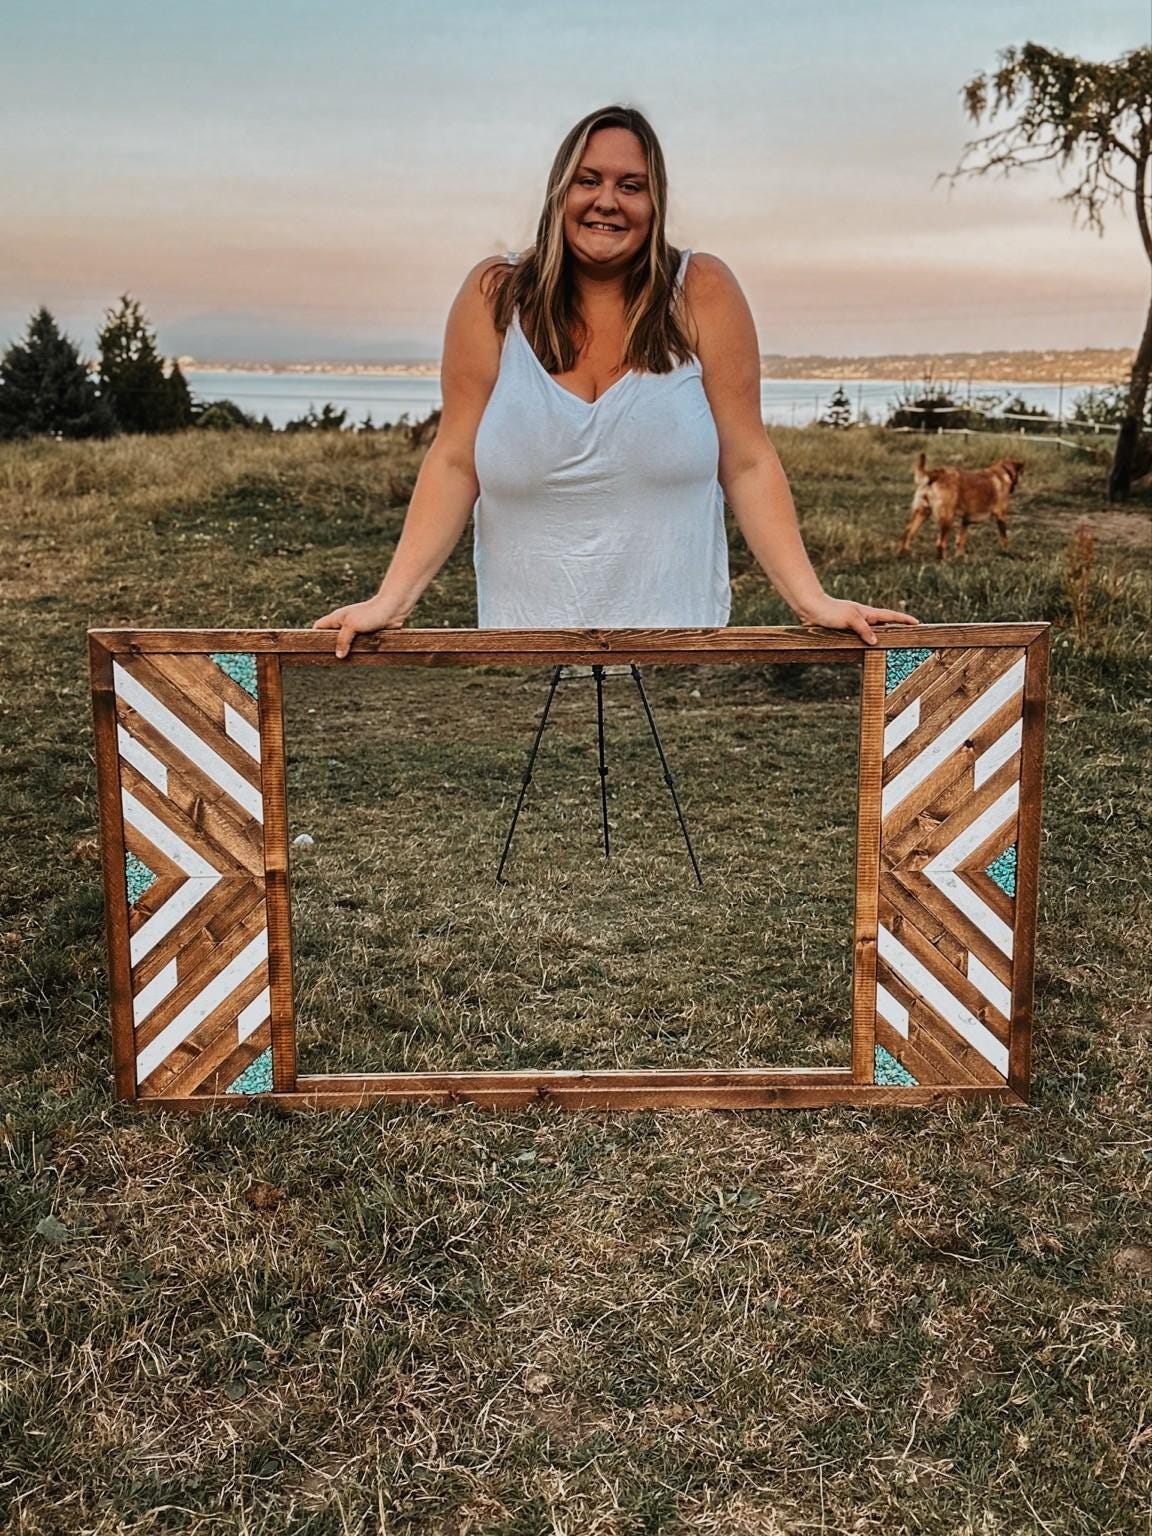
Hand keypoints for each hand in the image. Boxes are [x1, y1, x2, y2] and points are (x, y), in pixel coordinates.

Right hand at [311, 594, 409, 658]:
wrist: (393, 609)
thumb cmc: (371, 613)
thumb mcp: (352, 626)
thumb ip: (342, 640)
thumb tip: (338, 655)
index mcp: (336, 618)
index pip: (318, 626)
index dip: (314, 636)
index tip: (312, 649)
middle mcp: (344, 623)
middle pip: (332, 637)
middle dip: (331, 648)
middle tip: (329, 661)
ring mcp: (356, 629)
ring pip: (347, 643)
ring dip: (347, 651)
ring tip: (343, 663)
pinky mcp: (367, 634)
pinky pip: (359, 645)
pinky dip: (358, 651)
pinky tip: (357, 659)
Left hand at [799, 596, 918, 644]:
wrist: (810, 608)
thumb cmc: (830, 611)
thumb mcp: (850, 620)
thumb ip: (864, 630)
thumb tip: (876, 642)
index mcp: (868, 613)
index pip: (891, 616)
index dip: (904, 620)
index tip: (917, 623)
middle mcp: (864, 617)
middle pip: (885, 623)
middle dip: (897, 628)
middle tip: (909, 634)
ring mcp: (855, 623)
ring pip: (873, 631)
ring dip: (883, 635)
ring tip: (893, 643)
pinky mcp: (845, 628)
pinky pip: (861, 635)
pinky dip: (868, 640)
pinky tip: (868, 646)